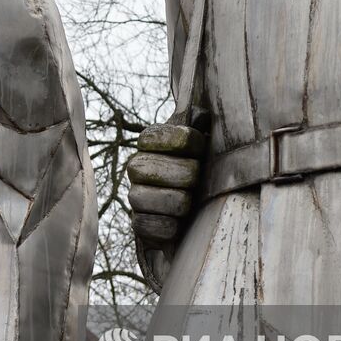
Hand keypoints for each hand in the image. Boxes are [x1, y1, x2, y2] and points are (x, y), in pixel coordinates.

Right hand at [126, 121, 205, 288]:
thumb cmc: (206, 167)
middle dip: (184, 175)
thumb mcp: (206, 141)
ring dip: (177, 202)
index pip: (155, 136)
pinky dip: (168, 227)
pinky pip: (146, 225)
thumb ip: (200, 123)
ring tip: (190, 203)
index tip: (200, 145)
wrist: (202, 208)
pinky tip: (180, 223)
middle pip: (151, 168)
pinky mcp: (138, 224)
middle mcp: (136, 166)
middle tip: (197, 179)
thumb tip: (202, 113)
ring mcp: (135, 196)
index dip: (183, 140)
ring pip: (147, 198)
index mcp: (151, 143)